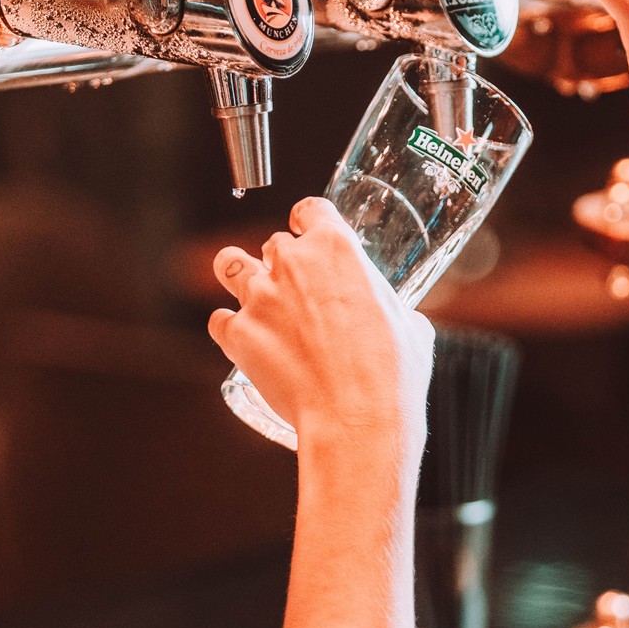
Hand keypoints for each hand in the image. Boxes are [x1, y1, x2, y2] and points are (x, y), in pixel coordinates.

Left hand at [209, 197, 433, 457]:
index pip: (310, 209)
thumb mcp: (409, 324)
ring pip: (228, 265)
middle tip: (296, 289)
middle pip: (273, 243)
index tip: (307, 232)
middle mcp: (292, 262)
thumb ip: (389, 306)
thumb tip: (392, 315)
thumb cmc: (391, 373)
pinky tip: (243, 340)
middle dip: (282, 262)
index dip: (308, 220)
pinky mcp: (238, 334)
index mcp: (336, 247)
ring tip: (251, 295)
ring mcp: (260, 297)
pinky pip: (219, 320)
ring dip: (238, 275)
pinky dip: (229, 328)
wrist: (357, 418)